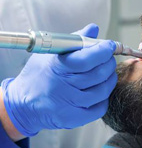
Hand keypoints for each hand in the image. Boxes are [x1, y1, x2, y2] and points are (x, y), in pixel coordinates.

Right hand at [1, 24, 116, 136]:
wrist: (24, 104)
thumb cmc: (39, 75)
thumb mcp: (50, 53)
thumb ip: (74, 40)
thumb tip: (94, 29)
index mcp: (56, 67)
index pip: (86, 59)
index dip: (103, 51)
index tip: (110, 46)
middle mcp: (62, 86)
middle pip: (98, 74)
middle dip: (109, 63)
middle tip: (108, 59)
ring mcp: (68, 105)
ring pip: (102, 91)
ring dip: (110, 79)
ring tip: (106, 73)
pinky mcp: (72, 118)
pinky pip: (99, 108)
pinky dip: (104, 97)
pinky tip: (99, 90)